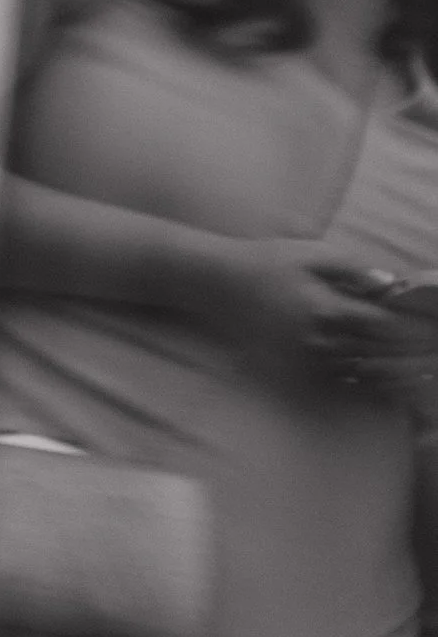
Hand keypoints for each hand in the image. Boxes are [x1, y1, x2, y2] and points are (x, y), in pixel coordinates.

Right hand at [199, 236, 437, 394]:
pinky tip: (391, 383)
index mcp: (329, 307)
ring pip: (367, 371)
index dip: (412, 326)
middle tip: (433, 354)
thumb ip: (351, 267)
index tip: (432, 325)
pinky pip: (345, 381)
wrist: (220, 285)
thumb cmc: (266, 262)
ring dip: (397, 373)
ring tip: (424, 373)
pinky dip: (373, 383)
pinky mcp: (301, 370)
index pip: (384, 323)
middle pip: (380, 352)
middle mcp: (324, 340)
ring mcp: (312, 360)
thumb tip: (390, 282)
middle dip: (411, 352)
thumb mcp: (308, 253)